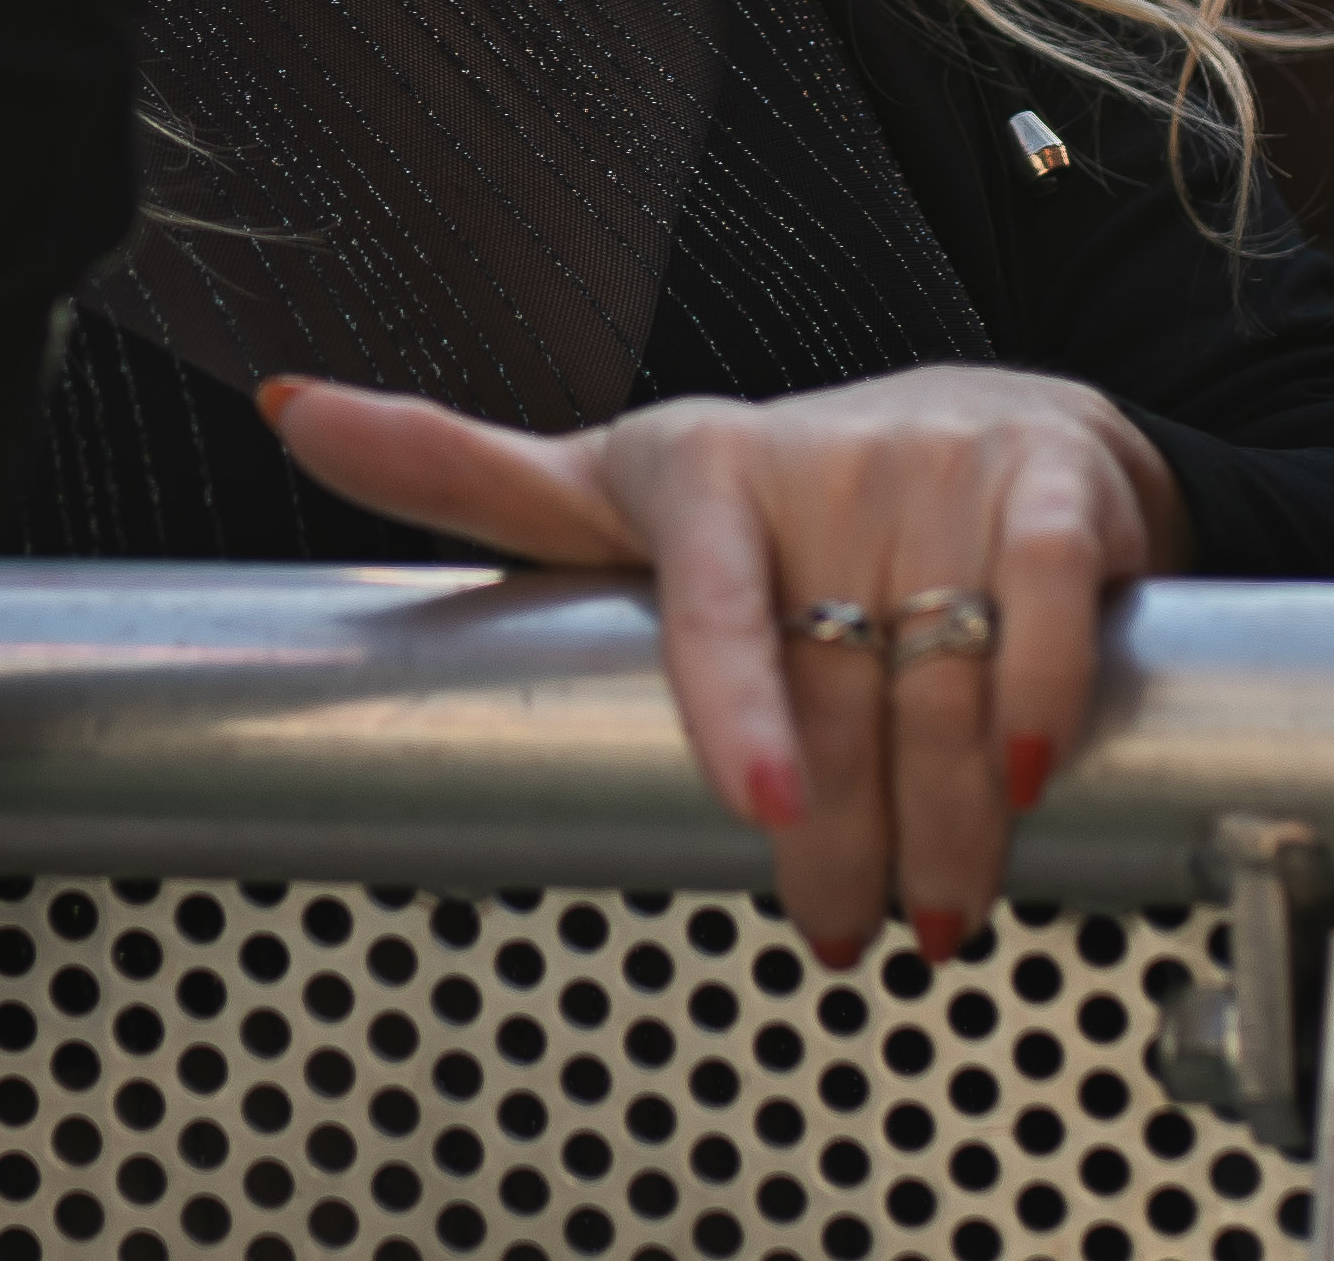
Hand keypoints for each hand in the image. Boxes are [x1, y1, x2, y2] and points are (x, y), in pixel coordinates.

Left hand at [266, 362, 1181, 967]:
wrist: (1005, 428)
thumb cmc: (786, 492)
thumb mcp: (621, 489)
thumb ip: (467, 476)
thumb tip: (286, 408)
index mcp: (690, 467)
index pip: (702, 590)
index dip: (732, 698)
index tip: (758, 801)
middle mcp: (814, 461)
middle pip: (830, 688)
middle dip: (838, 833)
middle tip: (837, 926)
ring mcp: (933, 468)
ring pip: (938, 675)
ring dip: (940, 822)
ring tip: (928, 910)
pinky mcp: (1046, 482)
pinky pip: (1046, 601)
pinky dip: (1042, 698)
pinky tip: (1021, 783)